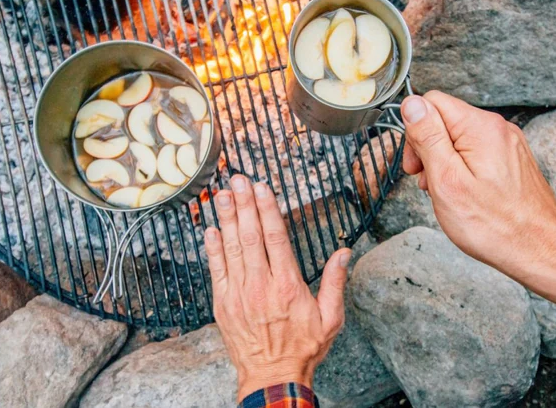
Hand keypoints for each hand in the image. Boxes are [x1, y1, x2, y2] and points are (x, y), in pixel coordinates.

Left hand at [204, 175, 350, 400]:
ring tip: (223, 194)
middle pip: (249, 235)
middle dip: (244, 204)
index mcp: (287, 285)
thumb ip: (335, 283)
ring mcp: (238, 293)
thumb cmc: (303, 348)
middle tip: (237, 179)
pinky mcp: (223, 304)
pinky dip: (213, 248)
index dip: (266, 208)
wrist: (272, 377)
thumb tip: (344, 253)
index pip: (274, 237)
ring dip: (227, 218)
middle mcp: (260, 285)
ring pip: (231, 248)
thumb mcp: (330, 318)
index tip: (261, 188)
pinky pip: (216, 270)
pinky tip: (211, 229)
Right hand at [400, 92, 555, 305]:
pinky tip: (464, 196)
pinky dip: (462, 171)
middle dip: (429, 150)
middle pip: (446, 120)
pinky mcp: (512, 161)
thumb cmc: (494, 225)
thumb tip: (411, 104)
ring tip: (447, 195)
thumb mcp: (447, 180)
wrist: (540, 251)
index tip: (416, 164)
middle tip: (429, 184)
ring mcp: (507, 145)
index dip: (414, 131)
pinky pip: (476, 154)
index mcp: (480, 127)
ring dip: (444, 163)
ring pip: (459, 139)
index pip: (432, 102)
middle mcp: (497, 129)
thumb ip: (428, 137)